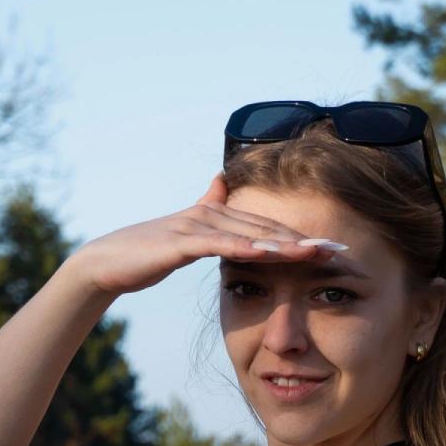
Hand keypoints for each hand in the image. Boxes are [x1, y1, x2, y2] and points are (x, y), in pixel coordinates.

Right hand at [66, 172, 343, 296]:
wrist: (104, 264)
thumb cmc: (144, 253)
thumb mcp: (182, 232)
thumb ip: (204, 207)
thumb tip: (220, 180)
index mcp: (214, 216)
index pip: (265, 228)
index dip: (300, 236)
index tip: (333, 247)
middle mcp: (209, 215)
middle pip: (265, 228)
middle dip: (305, 239)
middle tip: (340, 249)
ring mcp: (194, 227)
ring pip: (248, 235)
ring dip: (284, 243)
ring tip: (317, 252)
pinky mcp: (180, 243)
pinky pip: (219, 245)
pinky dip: (245, 248)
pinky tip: (269, 254)